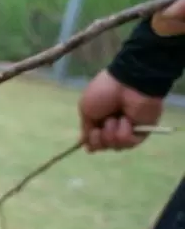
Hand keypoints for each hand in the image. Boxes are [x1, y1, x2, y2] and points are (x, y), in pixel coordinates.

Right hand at [75, 0, 183, 152]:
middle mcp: (116, 122)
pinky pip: (126, 143)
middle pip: (102, 145)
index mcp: (102, 116)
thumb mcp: (87, 108)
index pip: (94, 138)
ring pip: (113, 146)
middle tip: (104, 121)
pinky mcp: (142, 128)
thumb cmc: (107, 87)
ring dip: (110, 134)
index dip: (92, 137)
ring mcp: (129, 126)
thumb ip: (87, 129)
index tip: (93, 127)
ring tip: (115, 118)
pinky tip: (122, 121)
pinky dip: (122, 134)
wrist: (129, 79)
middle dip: (100, 136)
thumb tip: (87, 149)